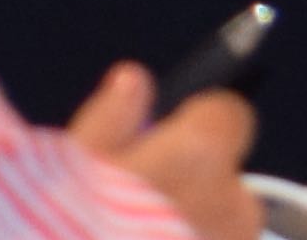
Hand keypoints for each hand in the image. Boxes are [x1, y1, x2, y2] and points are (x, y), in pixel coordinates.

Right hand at [65, 63, 257, 239]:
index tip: (174, 129)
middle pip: (228, 180)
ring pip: (224, 226)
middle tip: (141, 199)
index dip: (201, 119)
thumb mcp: (77, 156)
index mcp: (198, 156)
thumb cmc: (74, 222)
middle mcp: (232, 203)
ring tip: (141, 237)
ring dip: (194, 227)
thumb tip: (133, 82)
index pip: (228, 114)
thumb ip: (113, 115)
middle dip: (194, 184)